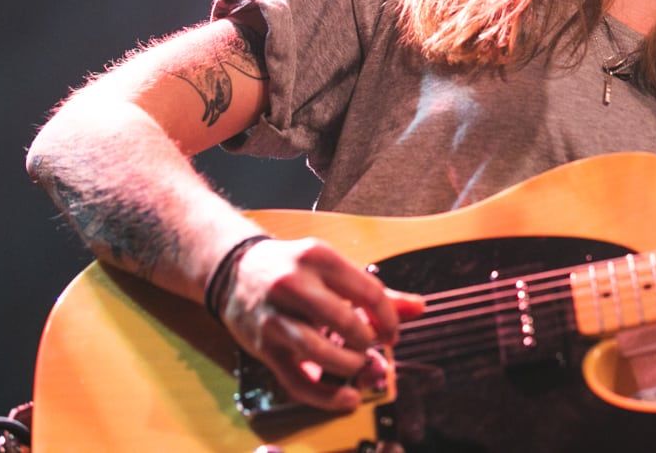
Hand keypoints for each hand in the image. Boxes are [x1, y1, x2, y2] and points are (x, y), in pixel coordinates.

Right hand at [218, 237, 424, 411]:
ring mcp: (274, 316)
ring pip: (320, 351)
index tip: (392, 334)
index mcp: (318, 257)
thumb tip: (420, 308)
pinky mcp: (262, 346)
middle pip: (346, 322)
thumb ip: (375, 291)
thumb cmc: (293, 268)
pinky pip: (296, 379)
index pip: (368, 292)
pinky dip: (325, 395)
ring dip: (349, 365)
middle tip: (374, 349)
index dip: (388, 319)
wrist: (235, 271)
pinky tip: (346, 398)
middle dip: (368, 343)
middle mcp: (293, 284)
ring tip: (359, 365)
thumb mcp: (332, 268)